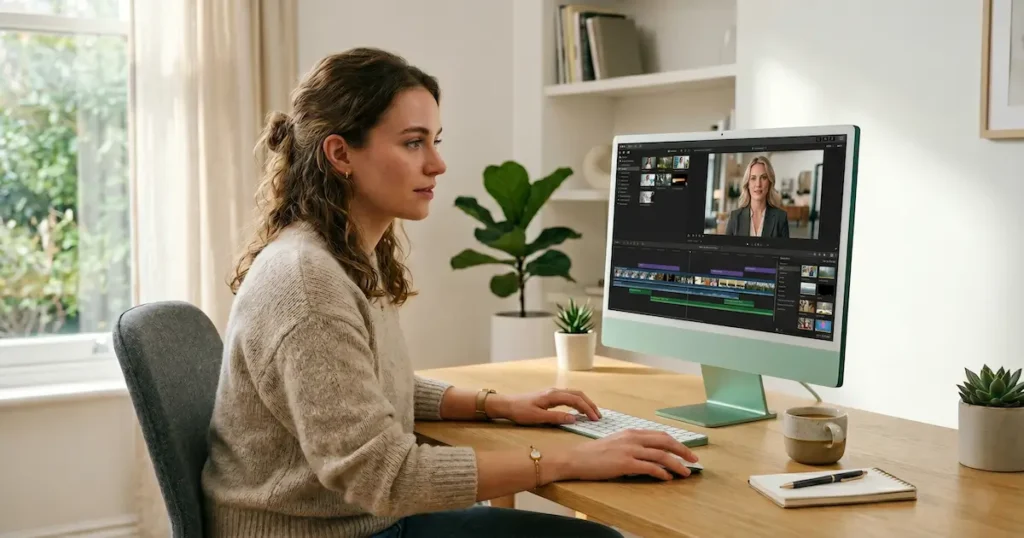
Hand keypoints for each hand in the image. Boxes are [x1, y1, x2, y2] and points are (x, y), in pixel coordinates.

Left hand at [486, 388, 601, 424]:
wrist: (507, 405)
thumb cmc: (521, 411)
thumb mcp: (538, 417)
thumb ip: (556, 418)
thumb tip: (574, 419)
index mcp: (553, 395)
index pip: (576, 400)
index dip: (587, 409)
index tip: (595, 419)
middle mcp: (555, 391)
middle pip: (578, 394)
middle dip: (590, 404)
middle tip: (598, 416)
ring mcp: (553, 393)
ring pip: (574, 394)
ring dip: (585, 402)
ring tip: (592, 413)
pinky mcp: (550, 396)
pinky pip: (569, 396)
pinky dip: (577, 401)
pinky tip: (578, 410)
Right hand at [550, 429, 700, 480]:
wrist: (576, 459)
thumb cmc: (593, 454)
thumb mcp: (615, 443)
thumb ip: (632, 445)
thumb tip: (648, 455)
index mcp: (631, 432)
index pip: (660, 435)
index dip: (676, 443)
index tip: (686, 451)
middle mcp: (632, 438)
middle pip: (665, 442)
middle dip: (683, 451)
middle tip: (694, 460)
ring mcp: (629, 450)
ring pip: (661, 455)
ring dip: (677, 464)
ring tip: (686, 472)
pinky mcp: (625, 463)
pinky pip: (649, 467)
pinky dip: (661, 473)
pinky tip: (667, 478)